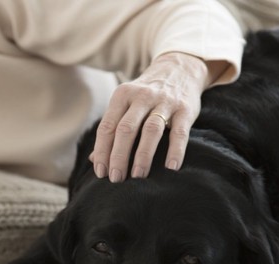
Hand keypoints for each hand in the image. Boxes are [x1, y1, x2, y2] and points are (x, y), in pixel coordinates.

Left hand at [89, 52, 226, 181]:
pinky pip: (179, 133)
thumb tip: (93, 159)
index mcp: (122, 96)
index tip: (101, 173)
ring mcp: (164, 102)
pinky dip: (175, 151)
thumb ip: (111, 129)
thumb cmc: (146, 96)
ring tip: (137, 177)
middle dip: (119, 156)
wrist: (179, 68)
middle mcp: (142, 97)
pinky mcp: (185, 109)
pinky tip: (171, 168)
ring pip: (150, 130)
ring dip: (142, 156)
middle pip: (126, 129)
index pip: (107, 127)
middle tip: (116, 179)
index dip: (102, 151)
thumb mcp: (125, 104)